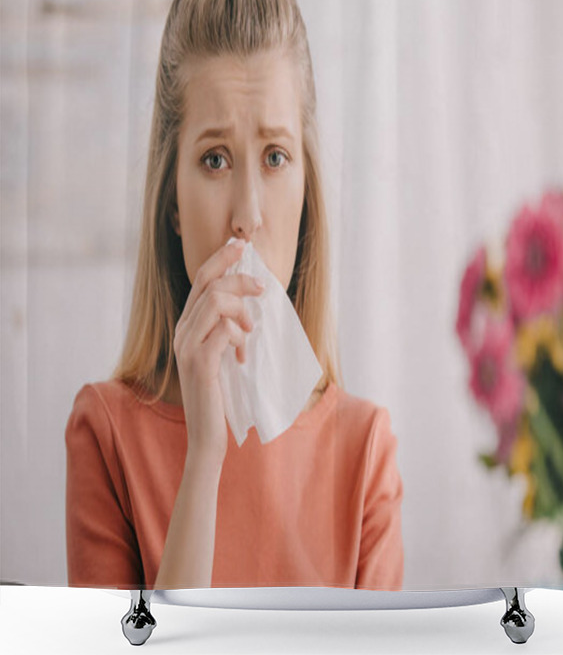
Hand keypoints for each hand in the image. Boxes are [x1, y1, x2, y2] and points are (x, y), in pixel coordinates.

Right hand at [172, 239, 264, 467]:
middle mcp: (182, 332)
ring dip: (242, 309)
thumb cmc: (220, 394)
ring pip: (216, 301)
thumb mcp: (223, 354)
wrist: (207, 435)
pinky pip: (224, 330)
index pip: (201, 280)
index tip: (242, 244)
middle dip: (239, 277)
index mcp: (187, 326)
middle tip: (263, 288)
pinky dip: (240, 337)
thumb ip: (228, 329)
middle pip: (209, 284)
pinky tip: (244, 356)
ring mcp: (187, 347)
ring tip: (252, 331)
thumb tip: (251, 303)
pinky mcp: (199, 363)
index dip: (221, 258)